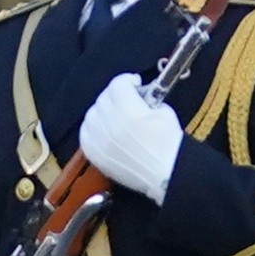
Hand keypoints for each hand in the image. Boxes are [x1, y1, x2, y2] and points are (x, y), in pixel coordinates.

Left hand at [79, 74, 185, 199]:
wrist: (167, 175)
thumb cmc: (170, 144)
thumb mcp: (164, 112)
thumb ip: (146, 99)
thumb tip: (135, 94)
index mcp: (130, 113)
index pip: (118, 85)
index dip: (127, 80)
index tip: (134, 83)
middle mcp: (111, 126)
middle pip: (103, 98)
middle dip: (115, 95)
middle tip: (126, 99)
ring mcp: (101, 142)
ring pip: (91, 115)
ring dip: (102, 110)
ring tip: (114, 114)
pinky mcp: (96, 156)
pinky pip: (85, 134)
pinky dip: (92, 128)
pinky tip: (103, 129)